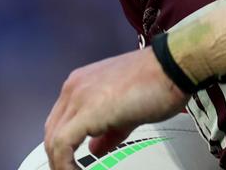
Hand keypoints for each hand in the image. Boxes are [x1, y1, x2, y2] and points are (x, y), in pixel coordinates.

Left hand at [44, 48, 186, 169]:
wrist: (173, 66)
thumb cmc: (159, 81)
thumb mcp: (128, 111)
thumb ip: (108, 131)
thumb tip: (96, 148)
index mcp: (83, 83)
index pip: (61, 120)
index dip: (63, 146)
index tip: (70, 162)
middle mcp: (75, 87)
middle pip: (52, 131)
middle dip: (58, 157)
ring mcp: (78, 97)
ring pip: (53, 140)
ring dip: (60, 163)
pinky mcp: (87, 111)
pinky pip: (62, 145)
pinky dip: (64, 164)